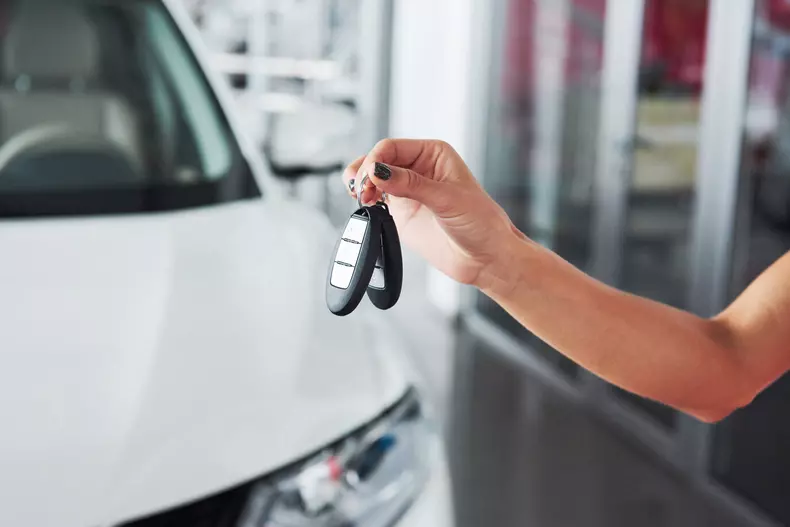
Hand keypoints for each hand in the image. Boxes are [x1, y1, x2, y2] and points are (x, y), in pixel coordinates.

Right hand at [342, 139, 521, 288]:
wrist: (484, 258)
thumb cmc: (481, 223)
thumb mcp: (447, 199)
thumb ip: (411, 185)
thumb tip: (379, 172)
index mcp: (433, 154)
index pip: (392, 147)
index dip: (376, 159)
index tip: (370, 176)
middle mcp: (418, 168)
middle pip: (378, 160)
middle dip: (366, 172)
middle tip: (362, 190)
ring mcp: (407, 190)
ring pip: (373, 178)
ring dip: (361, 184)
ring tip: (361, 197)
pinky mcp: (400, 211)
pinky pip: (375, 199)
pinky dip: (365, 200)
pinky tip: (365, 205)